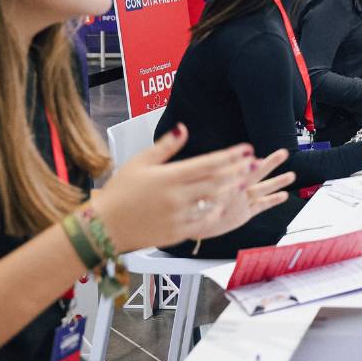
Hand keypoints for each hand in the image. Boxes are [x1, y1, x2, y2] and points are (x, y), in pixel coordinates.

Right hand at [98, 125, 292, 250]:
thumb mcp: (140, 163)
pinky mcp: (176, 233)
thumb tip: (184, 127)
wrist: (103, 227)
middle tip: (257, 163)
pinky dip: (216, 214)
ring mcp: (177, 216)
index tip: (246, 148)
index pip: (206, 163)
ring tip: (247, 183)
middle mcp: (175, 196)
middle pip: (214, 182)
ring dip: (231, 193)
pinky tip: (228, 207)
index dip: (229, 156)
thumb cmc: (120, 191)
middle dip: (237, 171)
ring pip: (212, 203)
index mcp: (168, 177)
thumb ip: (166, 146)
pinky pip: (203, 223)